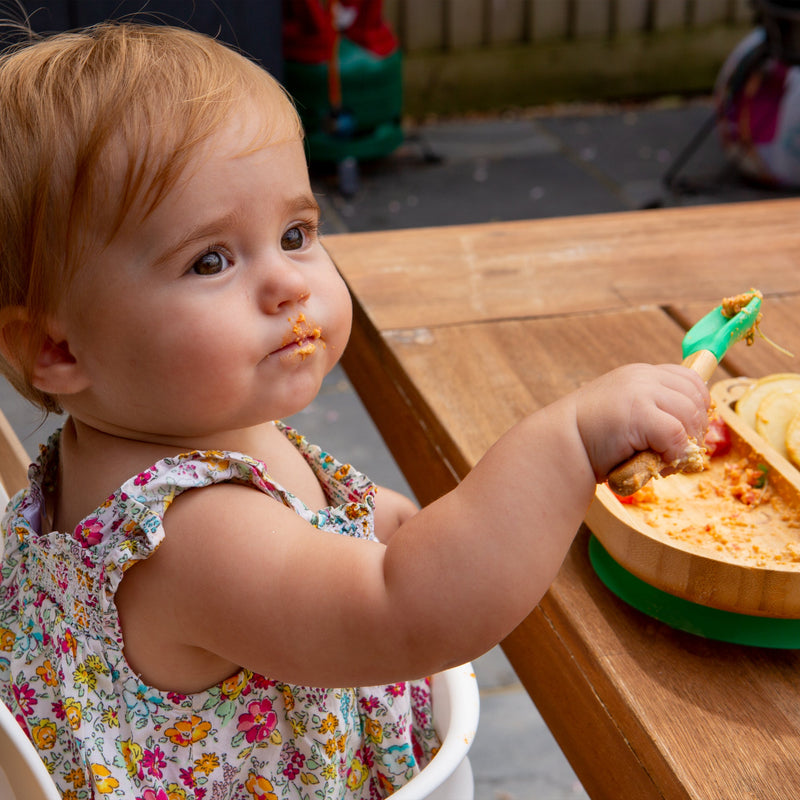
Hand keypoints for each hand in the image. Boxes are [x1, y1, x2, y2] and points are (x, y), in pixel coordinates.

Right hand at [574, 363, 709, 481]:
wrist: (557, 447)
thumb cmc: (588, 440)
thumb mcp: (624, 415)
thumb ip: (651, 412)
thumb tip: (690, 433)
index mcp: (639, 374)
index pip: (690, 380)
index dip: (697, 408)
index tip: (686, 433)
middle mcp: (642, 376)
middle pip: (696, 396)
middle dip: (695, 429)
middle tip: (678, 453)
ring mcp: (640, 391)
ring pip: (690, 415)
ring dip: (684, 445)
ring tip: (665, 462)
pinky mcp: (639, 412)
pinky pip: (677, 435)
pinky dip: (673, 455)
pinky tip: (656, 465)